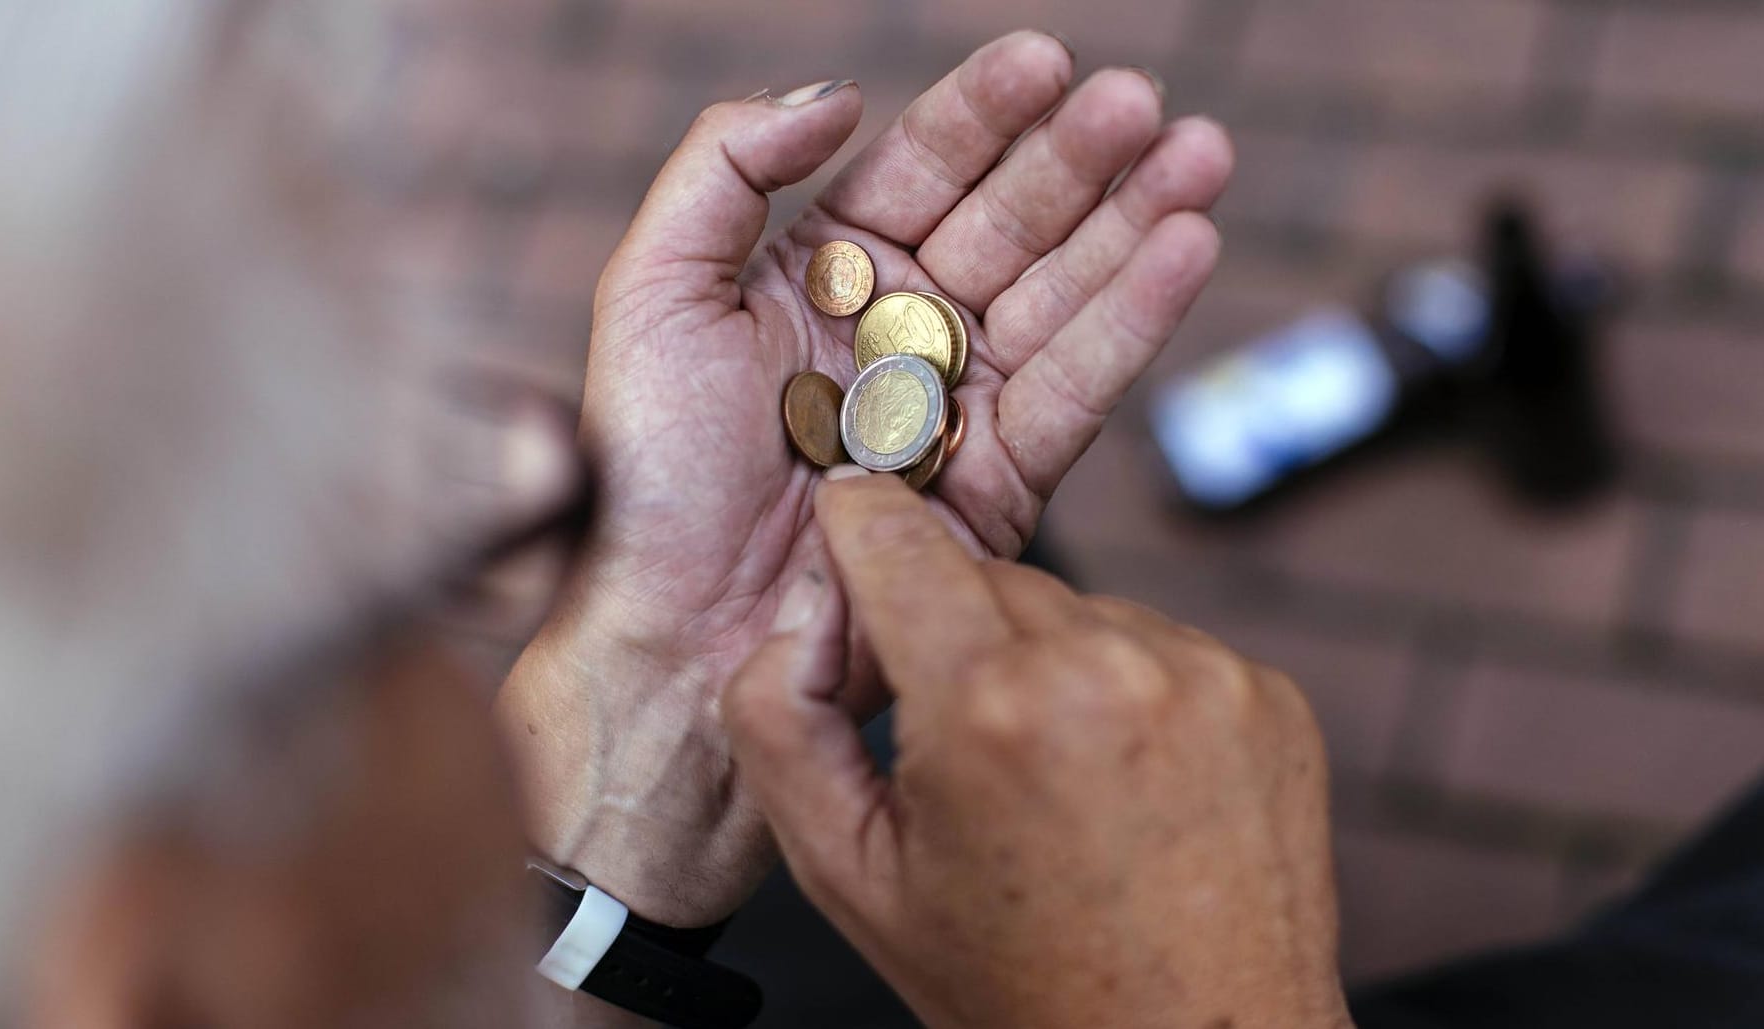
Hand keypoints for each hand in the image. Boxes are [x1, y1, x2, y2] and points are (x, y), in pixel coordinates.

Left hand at [497, 32, 1232, 924]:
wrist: (675, 629)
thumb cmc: (646, 471)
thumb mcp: (653, 291)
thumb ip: (726, 167)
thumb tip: (839, 93)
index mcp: (822, 276)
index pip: (922, 170)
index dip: (986, 115)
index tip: (1047, 60)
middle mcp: (901, 331)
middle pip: (1010, 223)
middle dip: (1080, 161)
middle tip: (1140, 103)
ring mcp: (958, 403)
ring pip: (1063, 294)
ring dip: (1135, 223)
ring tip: (1200, 154)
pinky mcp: (1002, 481)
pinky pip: (1078, 387)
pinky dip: (1136, 320)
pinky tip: (1186, 249)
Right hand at [724, 471, 1350, 1028]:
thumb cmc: (1021, 985)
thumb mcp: (850, 877)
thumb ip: (782, 729)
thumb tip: (793, 626)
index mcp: (989, 707)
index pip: (896, 537)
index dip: (858, 527)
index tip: (851, 521)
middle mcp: (1108, 667)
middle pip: (985, 578)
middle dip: (954, 634)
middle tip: (961, 745)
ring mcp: (1203, 674)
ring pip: (1076, 607)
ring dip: (1047, 662)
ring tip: (1055, 781)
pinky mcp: (1266, 691)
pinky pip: (1158, 643)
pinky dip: (1128, 689)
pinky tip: (1124, 782)